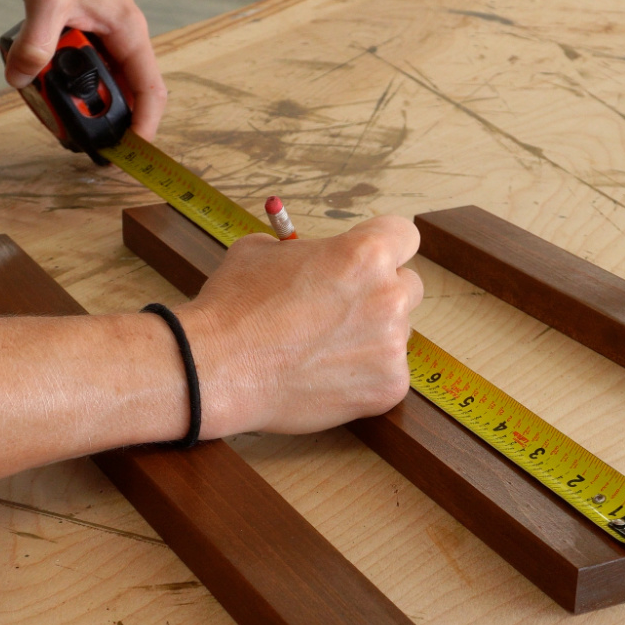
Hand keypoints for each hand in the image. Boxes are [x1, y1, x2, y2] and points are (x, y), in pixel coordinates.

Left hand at [6, 0, 166, 139]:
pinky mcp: (86, 41)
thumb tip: (21, 78)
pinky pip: (83, 74)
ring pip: (103, 88)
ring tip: (55, 114)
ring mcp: (105, 43)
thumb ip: (35, 39)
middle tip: (80, 139)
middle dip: (105, 122)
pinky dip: (66, 87)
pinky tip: (43, 88)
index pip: (151, 91)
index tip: (131, 152)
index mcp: (128, 35)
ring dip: (82, 104)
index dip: (145, 126)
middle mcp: (122, 43)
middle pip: (126, 97)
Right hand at [179, 216, 424, 437]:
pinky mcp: (387, 387)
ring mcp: (391, 346)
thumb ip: (304, 250)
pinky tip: (325, 376)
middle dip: (381, 295)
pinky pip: (389, 374)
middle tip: (342, 311)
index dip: (383, 248)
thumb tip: (313, 257)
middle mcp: (387, 296)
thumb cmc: (233, 307)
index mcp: (364, 254)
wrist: (216, 367)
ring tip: (322, 349)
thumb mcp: (263, 250)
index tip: (370, 263)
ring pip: (397, 334)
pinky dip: (363, 377)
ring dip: (372, 337)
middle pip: (409, 287)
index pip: (404, 237)